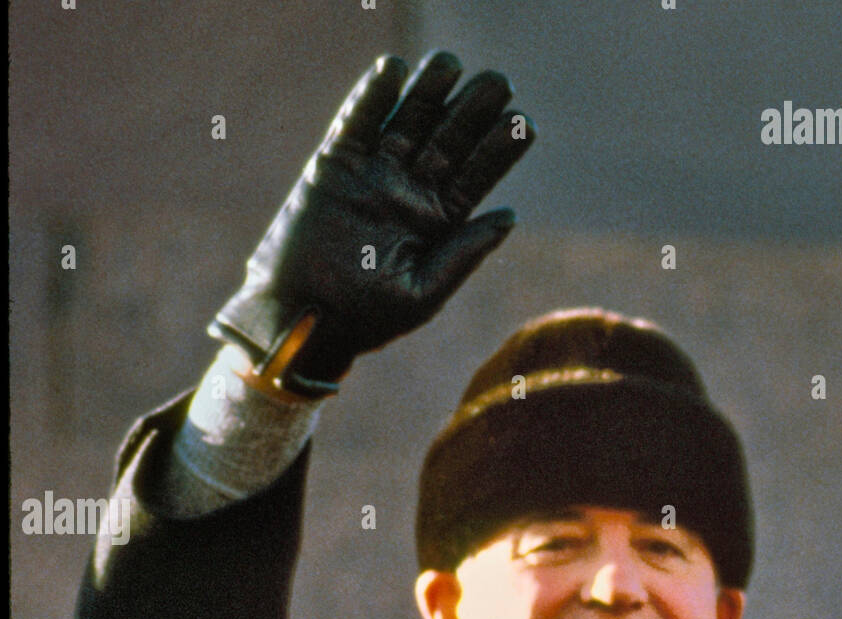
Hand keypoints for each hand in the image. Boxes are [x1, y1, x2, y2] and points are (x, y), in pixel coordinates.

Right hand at [209, 51, 534, 396]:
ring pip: (407, 121)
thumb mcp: (422, 294)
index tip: (524, 123)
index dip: (499, 149)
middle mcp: (410, 191)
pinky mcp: (334, 166)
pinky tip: (394, 70)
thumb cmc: (366, 318)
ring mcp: (373, 174)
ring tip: (450, 64)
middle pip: (448, 139)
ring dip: (428, 92)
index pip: (476, 175)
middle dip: (472, 111)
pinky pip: (356, 123)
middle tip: (499, 82)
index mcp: (438, 221)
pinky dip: (372, 97)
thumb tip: (509, 216)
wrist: (305, 319)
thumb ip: (463, 256)